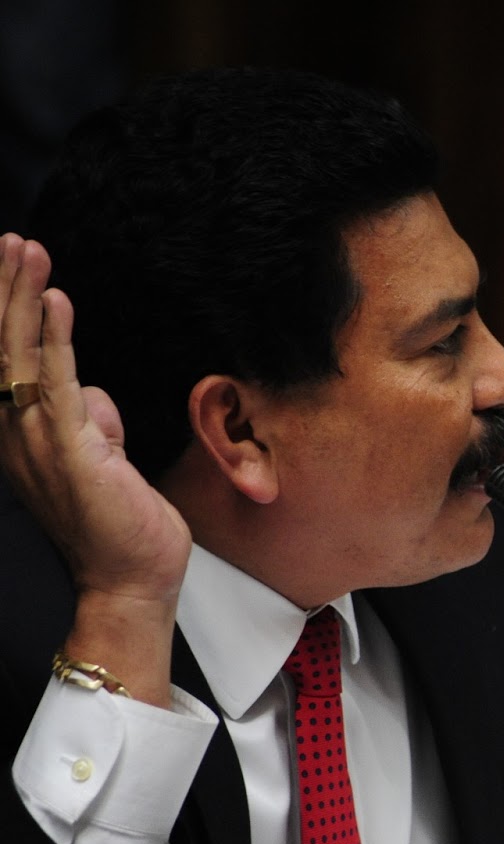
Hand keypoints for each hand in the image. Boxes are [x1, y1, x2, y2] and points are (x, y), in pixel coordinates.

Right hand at [1, 233, 189, 704]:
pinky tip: (56, 302)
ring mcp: (41, 443)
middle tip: (13, 240)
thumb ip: (94, 423)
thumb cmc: (121, 526)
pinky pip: (59, 383)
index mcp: (22, 437)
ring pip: (22, 356)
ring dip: (23, 299)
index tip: (10, 265)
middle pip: (2, 349)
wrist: (130, 582)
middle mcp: (18, 436)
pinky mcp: (73, 450)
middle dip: (4, 290)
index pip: (5, 362)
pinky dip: (55, 339)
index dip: (3, 312)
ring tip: (27, 252)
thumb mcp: (105, 460)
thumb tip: (93, 394)